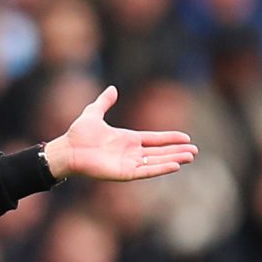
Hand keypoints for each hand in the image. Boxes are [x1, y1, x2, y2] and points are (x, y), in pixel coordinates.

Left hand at [42, 86, 197, 181]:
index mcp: (127, 140)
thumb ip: (104, 102)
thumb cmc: (78, 135)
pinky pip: (146, 171)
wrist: (67, 150)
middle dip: (177, 151)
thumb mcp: (93, 113)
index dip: (170, 139)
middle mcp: (130, 153)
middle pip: (159, 152)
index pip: (154, 139)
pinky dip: (160, 168)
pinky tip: (175, 165)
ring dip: (173, 159)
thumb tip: (112, 89)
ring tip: (190, 157)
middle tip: (195, 152)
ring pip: (156, 162)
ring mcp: (128, 163)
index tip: (186, 138)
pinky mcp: (124, 173)